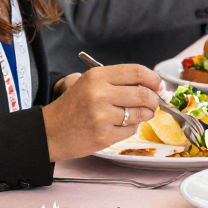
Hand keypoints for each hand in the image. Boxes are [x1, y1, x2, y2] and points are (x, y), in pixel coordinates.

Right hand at [41, 63, 161, 160]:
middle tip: (152, 103)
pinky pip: (131, 130)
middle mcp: (100, 94)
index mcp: (97, 76)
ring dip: (145, 115)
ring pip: (140, 114)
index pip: (136, 72)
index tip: (158, 85)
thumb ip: (117, 82)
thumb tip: (152, 86)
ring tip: (139, 115)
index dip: (153, 78)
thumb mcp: (89, 84)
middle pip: (143, 94)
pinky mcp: (104, 135)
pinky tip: (120, 126)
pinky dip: (131, 128)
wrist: (50, 132)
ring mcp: (102, 116)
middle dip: (153, 99)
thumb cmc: (72, 107)